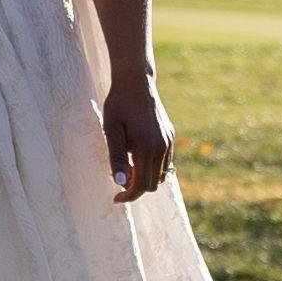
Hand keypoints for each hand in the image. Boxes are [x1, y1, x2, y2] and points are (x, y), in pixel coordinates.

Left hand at [103, 74, 173, 203]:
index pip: (142, 185)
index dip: (128, 196)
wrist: (136, 82)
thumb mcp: (111, 130)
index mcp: (146, 148)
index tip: (115, 198)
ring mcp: (168, 142)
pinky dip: (152, 166)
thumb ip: (117, 157)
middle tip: (119, 179)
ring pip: (161, 174)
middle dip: (136, 188)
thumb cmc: (119, 105)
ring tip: (127, 167)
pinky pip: (164, 161)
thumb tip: (120, 182)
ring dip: (145, 177)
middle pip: (153, 184)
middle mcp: (162, 147)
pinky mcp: (170, 136)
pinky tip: (137, 157)